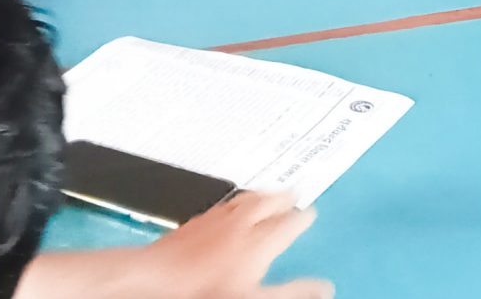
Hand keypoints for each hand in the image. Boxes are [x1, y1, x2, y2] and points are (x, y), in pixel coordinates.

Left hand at [137, 191, 330, 298]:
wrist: (158, 278)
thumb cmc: (203, 290)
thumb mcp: (255, 297)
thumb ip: (291, 291)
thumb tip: (322, 288)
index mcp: (258, 241)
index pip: (288, 223)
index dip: (302, 218)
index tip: (310, 213)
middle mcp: (239, 224)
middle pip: (267, 203)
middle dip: (283, 198)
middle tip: (294, 192)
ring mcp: (215, 220)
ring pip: (245, 199)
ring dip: (261, 194)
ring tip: (269, 192)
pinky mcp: (196, 221)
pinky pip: (224, 204)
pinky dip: (237, 200)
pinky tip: (232, 205)